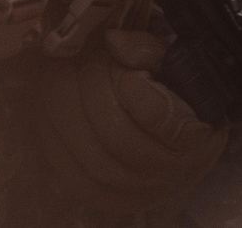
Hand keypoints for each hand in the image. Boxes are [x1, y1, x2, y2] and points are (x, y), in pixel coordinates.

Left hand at [31, 0, 225, 209]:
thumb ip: (146, 51)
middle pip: (116, 135)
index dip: (126, 79)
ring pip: (90, 157)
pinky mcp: (105, 200)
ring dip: (63, 110)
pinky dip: (54, 140)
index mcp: (193, 138)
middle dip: (88, 87)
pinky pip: (72, 176)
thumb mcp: (171, 67)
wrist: (174, 148)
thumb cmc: (175, 98)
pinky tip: (48, 110)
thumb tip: (111, 40)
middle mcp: (167, 175)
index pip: (155, 113)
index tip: (111, 51)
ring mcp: (136, 193)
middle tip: (77, 60)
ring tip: (57, 77)